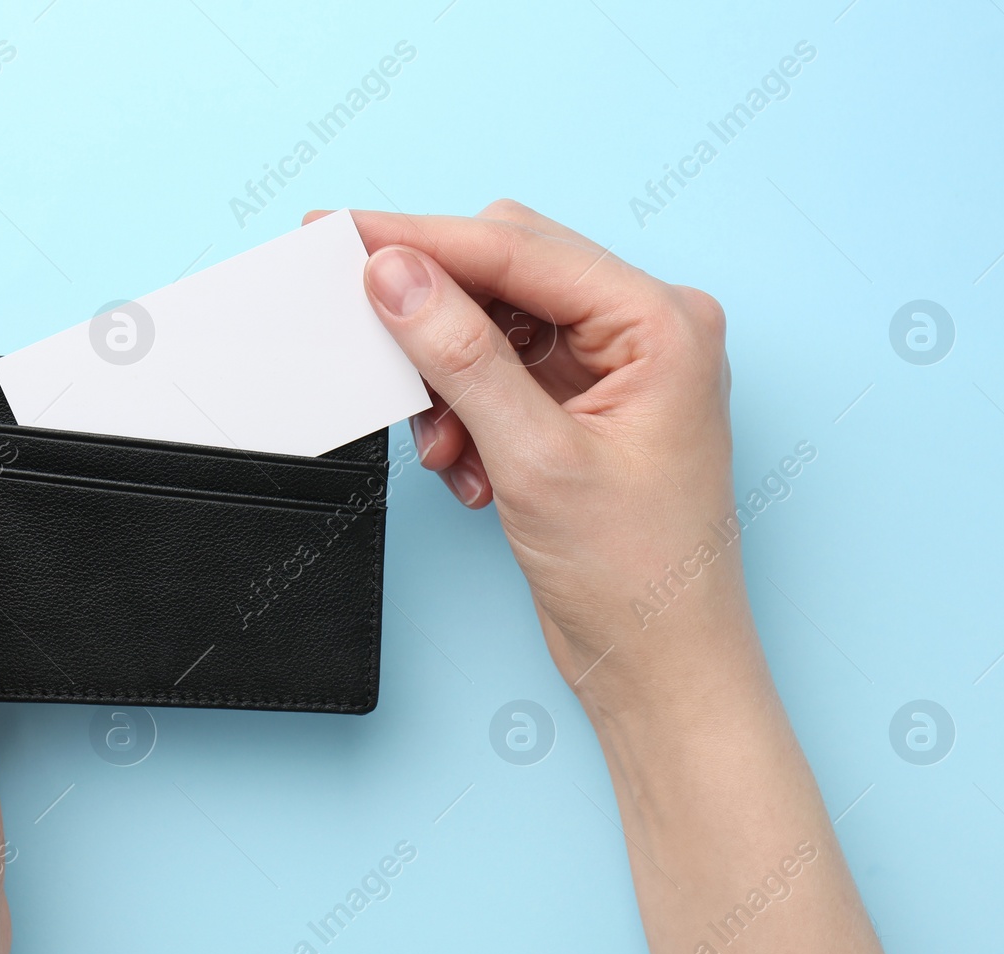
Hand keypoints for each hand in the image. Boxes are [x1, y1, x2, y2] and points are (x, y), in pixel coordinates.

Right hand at [334, 204, 935, 953]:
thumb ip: (460, 355)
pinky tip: (468, 469)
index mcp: (662, 322)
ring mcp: (616, 366)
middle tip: (368, 335)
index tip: (341, 235)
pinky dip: (466, 412)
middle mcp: (646, 329)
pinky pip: (499, 372)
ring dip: (448, 379)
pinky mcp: (585, 404)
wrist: (661, 667)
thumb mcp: (535, 459)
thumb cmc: (637, 576)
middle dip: (435, 318)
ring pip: (494, 325)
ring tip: (444, 449)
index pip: (519, 250)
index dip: (422, 240)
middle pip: (507, 273)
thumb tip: (395, 273)